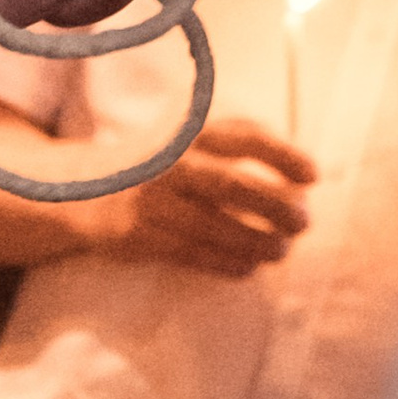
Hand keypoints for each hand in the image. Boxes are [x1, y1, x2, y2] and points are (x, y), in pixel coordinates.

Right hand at [90, 116, 312, 274]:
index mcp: (190, 131)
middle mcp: (170, 162)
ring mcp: (151, 201)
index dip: (285, 157)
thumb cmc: (161, 164)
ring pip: (214, 227)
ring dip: (256, 243)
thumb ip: (241, 144)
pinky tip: (247, 267)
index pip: (247, 138)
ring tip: (281, 250)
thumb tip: (300, 182)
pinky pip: (191, 254)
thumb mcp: (193, 137)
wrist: (84, 191)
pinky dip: (225, 263)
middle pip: (235, 185)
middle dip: (277, 207)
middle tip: (303, 223)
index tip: (312, 178)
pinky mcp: (138, 236)